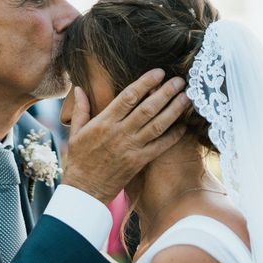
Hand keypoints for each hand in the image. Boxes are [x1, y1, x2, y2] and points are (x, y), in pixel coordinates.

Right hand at [63, 69, 188, 203]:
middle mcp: (120, 133)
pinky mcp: (139, 161)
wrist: (85, 189)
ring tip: (187, 98)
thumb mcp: (76, 132)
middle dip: (165, 92)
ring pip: (157, 125)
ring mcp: (131, 147)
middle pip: (148, 108)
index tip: (159, 72)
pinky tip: (184, 126)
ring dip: (174, 110)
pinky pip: (160, 146)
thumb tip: (80, 88)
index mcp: (104, 122)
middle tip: (180, 81)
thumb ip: (81, 109)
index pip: (128, 96)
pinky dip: (173, 136)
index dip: (145, 82)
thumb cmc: (79, 159)